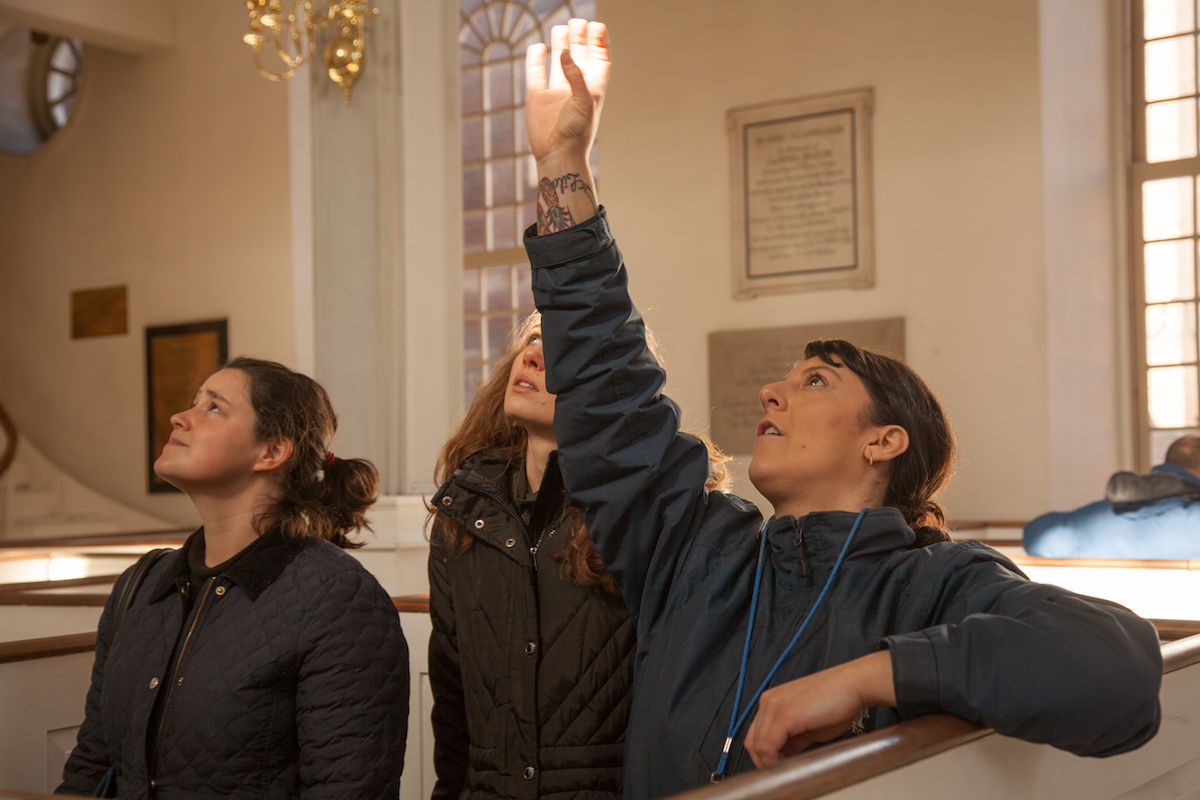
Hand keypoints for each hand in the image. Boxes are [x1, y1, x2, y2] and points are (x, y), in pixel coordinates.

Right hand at [525, 19, 609, 165]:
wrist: (557, 155)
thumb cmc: (577, 133)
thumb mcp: (584, 102)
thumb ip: (576, 77)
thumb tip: (563, 52)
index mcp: (592, 90)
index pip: (599, 61)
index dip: (599, 43)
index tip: (597, 26)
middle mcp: (574, 89)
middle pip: (579, 57)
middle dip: (579, 39)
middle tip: (577, 21)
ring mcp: (555, 93)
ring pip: (558, 63)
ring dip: (560, 46)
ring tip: (560, 27)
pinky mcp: (538, 99)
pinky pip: (536, 74)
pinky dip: (536, 60)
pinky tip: (537, 46)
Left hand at [742, 651, 896, 766]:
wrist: (853, 685)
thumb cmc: (837, 702)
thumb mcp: (808, 725)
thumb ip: (792, 739)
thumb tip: (785, 756)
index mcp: (772, 701)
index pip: (756, 735)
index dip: (765, 756)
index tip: (779, 767)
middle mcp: (768, 701)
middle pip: (752, 741)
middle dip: (764, 762)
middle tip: (782, 773)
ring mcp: (774, 706)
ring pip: (757, 745)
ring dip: (769, 763)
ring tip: (787, 771)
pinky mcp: (784, 715)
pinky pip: (768, 746)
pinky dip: (773, 761)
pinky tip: (788, 765)